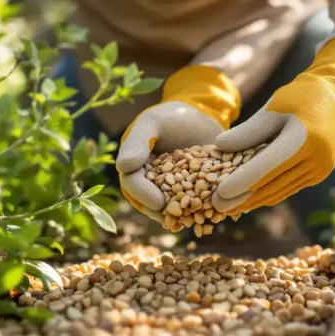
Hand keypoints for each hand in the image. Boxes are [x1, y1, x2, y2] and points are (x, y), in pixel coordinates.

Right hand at [116, 65, 240, 220]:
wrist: (204, 114)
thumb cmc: (174, 114)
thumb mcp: (154, 121)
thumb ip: (138, 141)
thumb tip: (122, 167)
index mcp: (135, 164)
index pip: (133, 184)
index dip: (144, 195)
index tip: (158, 203)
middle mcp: (149, 179)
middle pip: (149, 202)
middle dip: (161, 212)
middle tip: (175, 220)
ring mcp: (171, 187)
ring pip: (170, 206)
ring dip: (180, 216)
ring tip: (192, 221)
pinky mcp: (191, 189)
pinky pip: (192, 203)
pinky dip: (200, 210)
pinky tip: (212, 215)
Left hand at [212, 36, 334, 214]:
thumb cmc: (299, 97)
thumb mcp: (271, 108)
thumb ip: (247, 131)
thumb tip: (219, 147)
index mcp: (304, 138)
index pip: (267, 167)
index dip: (242, 182)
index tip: (219, 193)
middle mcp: (316, 158)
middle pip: (272, 184)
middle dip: (243, 198)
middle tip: (216, 206)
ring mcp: (321, 169)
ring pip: (281, 191)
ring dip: (254, 201)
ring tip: (228, 207)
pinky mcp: (320, 174)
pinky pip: (289, 188)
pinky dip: (268, 194)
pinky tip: (249, 200)